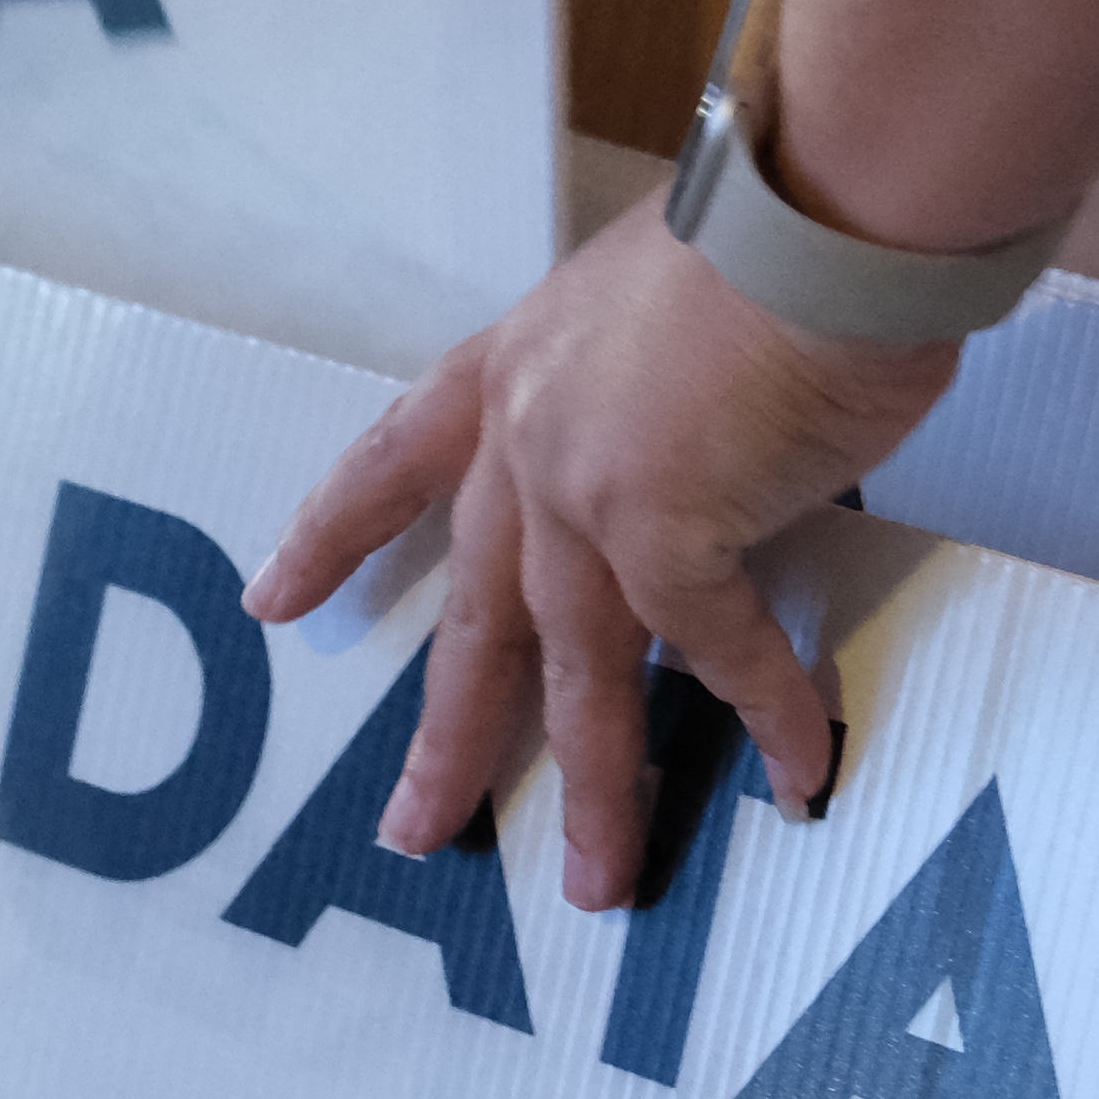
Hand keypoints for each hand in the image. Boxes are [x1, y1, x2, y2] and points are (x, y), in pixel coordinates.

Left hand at [249, 206, 959, 913]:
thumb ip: (650, 398)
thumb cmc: (776, 235)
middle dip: (449, 734)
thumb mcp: (666, 309)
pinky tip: (798, 777)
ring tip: (594, 881)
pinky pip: (720, 656)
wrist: (825, 217)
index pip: (393, 460)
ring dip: (597, 785)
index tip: (273, 600)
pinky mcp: (672, 535)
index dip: (334, 534)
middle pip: (476, 613)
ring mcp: (588, 495)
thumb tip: (708, 462)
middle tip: (412, 828)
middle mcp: (528, 439)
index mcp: (513, 370)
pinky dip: (772, 719)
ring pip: (580, 670)